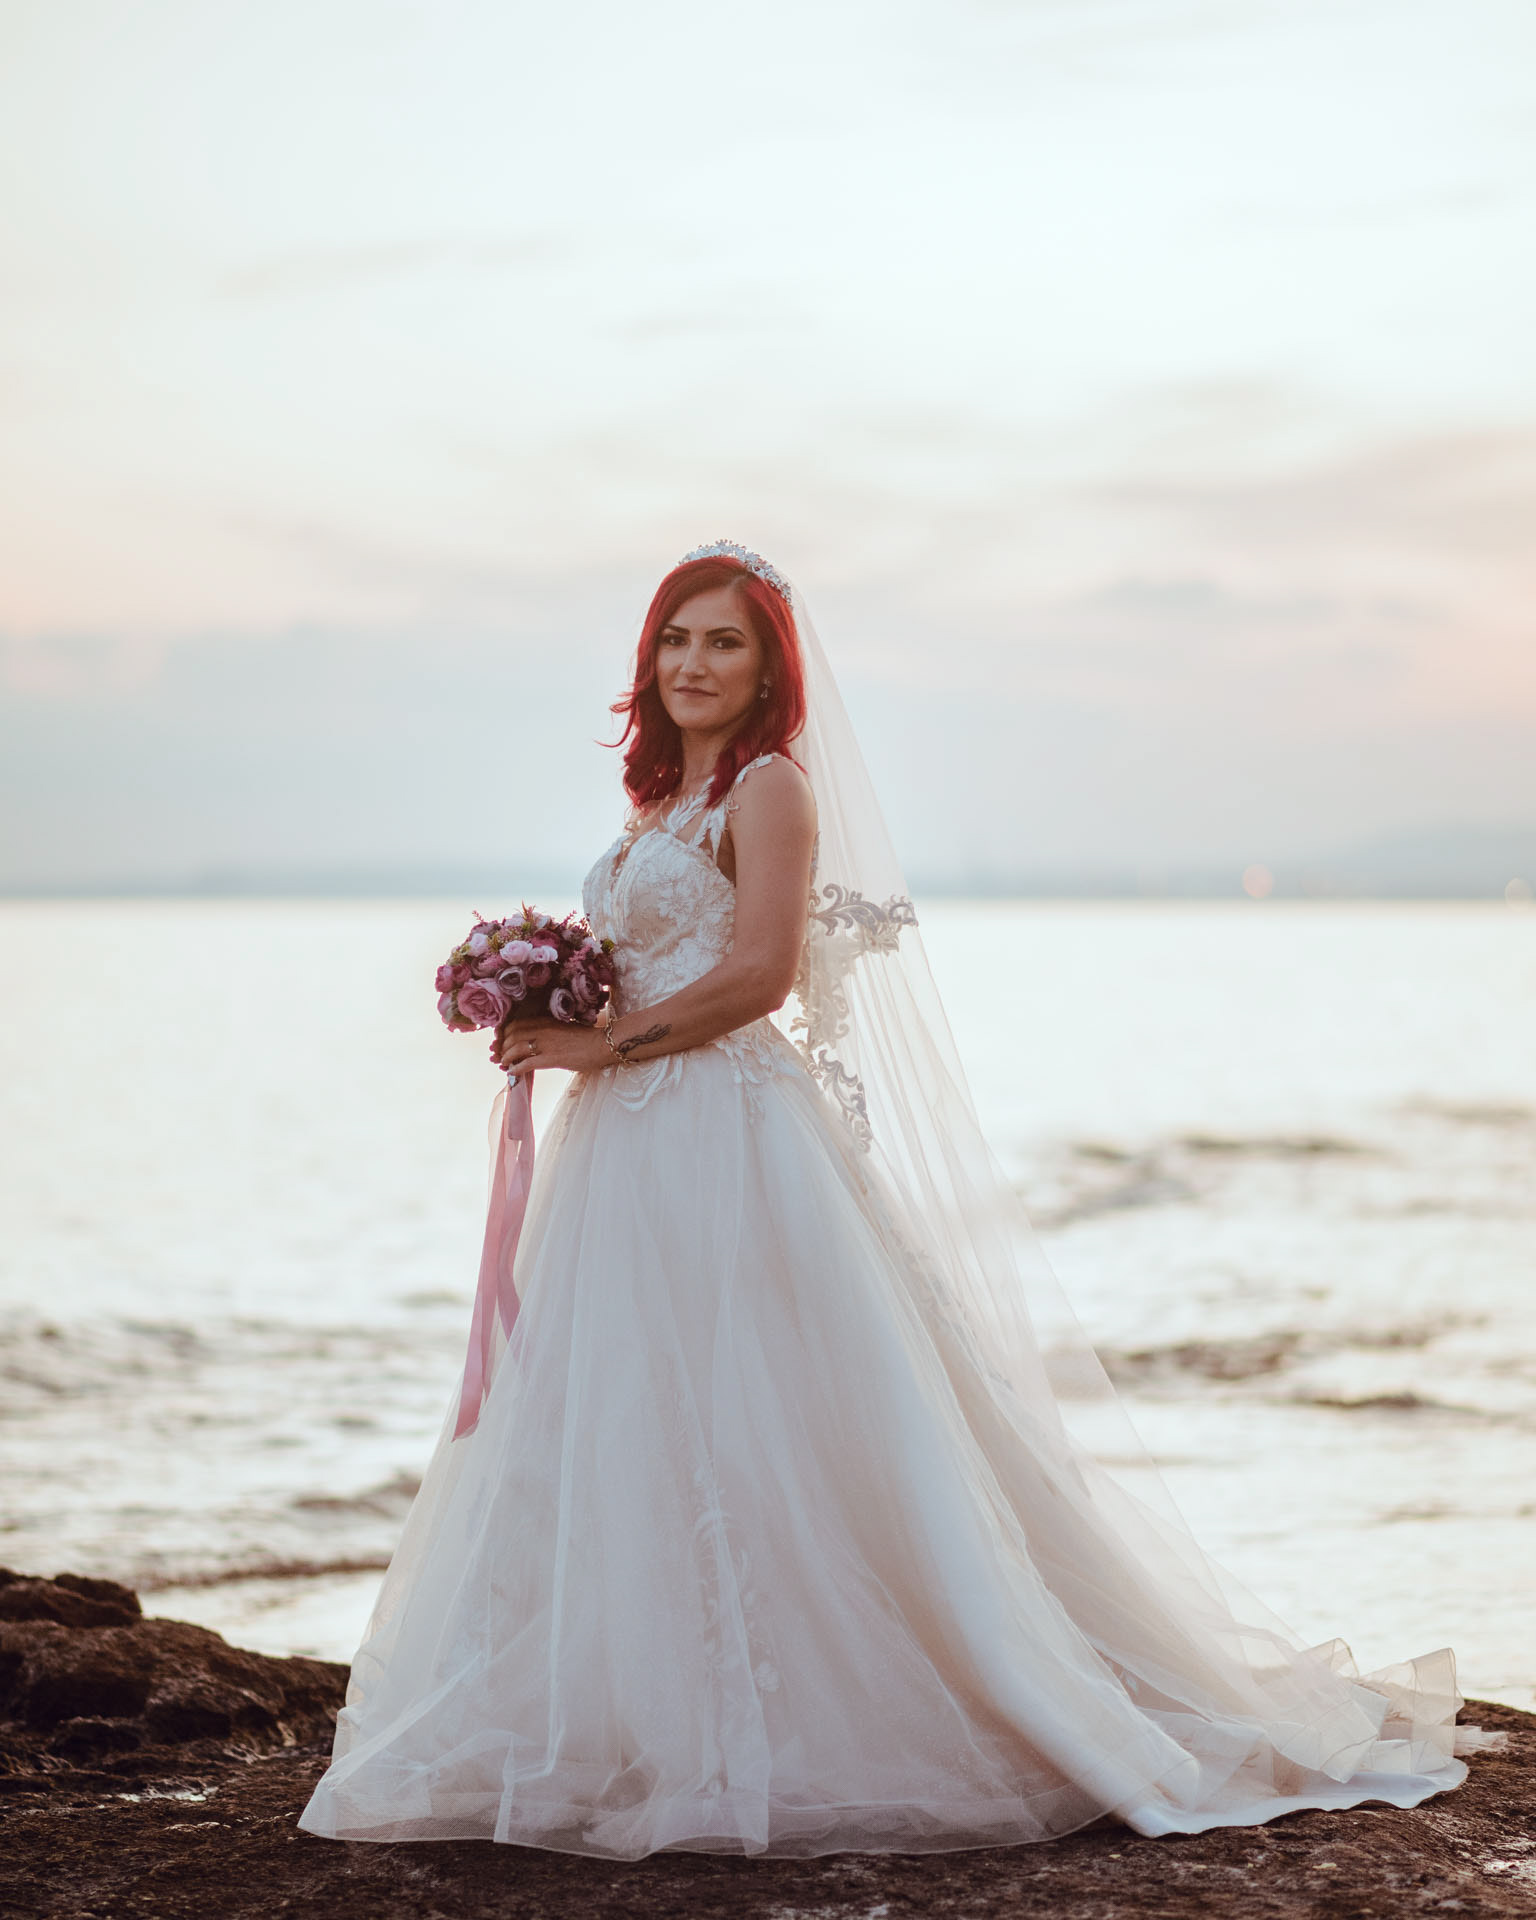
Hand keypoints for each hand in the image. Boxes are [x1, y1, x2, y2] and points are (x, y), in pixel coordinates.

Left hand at [492, 1016, 611, 1079]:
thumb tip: (534, 1042)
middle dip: (501, 1047)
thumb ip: (547, 1032)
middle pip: (511, 1035)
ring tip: (503, 1065)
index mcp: (545, 1021)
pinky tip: (512, 1074)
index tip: (500, 1042)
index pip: (515, 1024)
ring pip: (515, 1048)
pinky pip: (526, 1063)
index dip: (504, 1034)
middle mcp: (542, 1029)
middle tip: (497, 1056)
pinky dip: (515, 1069)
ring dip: (505, 1058)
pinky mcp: (551, 1058)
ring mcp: (546, 1043)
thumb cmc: (586, 1039)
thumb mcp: (562, 1029)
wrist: (602, 1044)